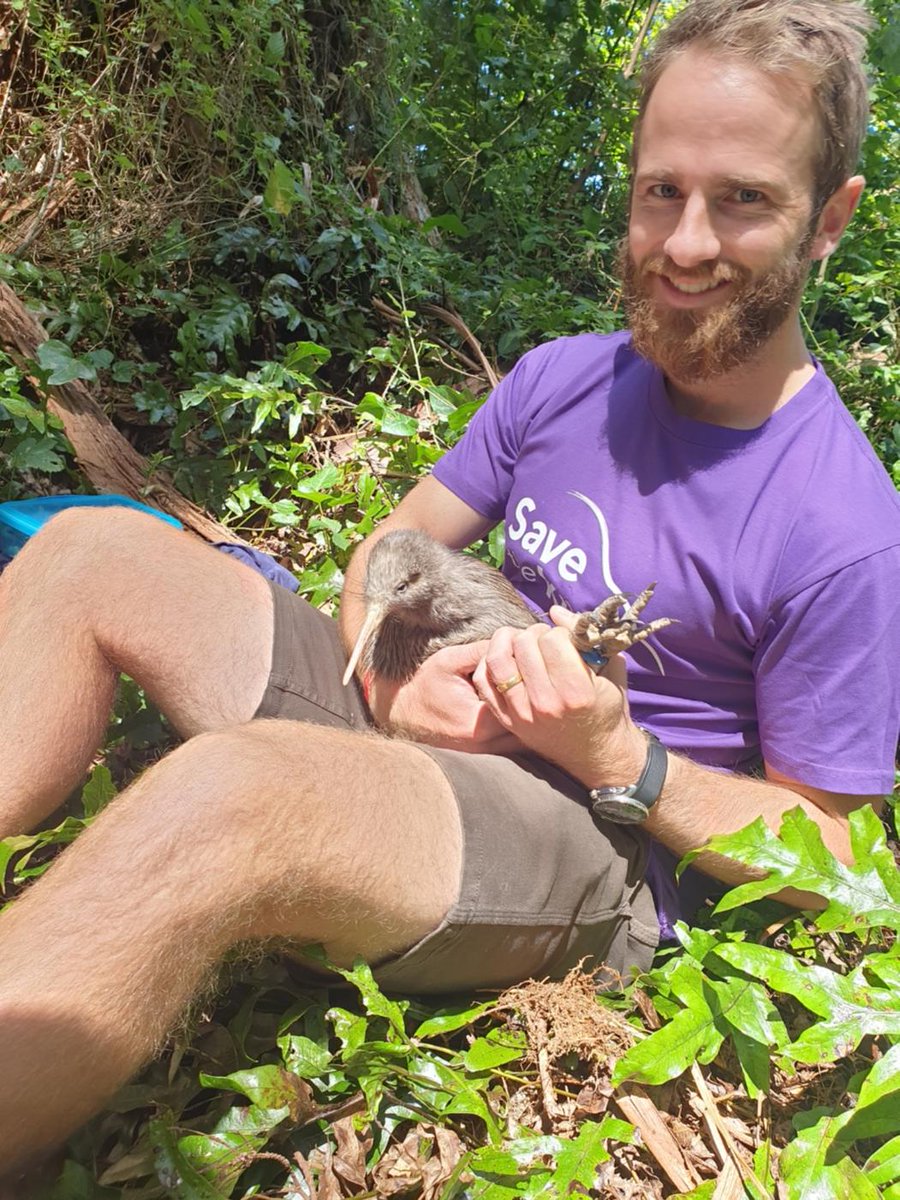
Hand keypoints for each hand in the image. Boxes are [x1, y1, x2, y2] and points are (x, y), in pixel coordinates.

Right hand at [368, 641, 520, 754]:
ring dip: (531, 716)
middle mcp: (484, 745)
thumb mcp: (450, 660)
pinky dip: (521, 728)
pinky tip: (524, 709)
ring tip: (534, 694)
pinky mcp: (485, 756)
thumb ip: (482, 651)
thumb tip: (514, 641)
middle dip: (534, 701)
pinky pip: (515, 744)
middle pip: (528, 723)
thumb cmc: (424, 685)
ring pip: (526, 738)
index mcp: (478, 722)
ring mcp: (485, 755)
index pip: (521, 701)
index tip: (533, 666)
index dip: (529, 681)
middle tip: (539, 680)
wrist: (400, 713)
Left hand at [470, 607, 646, 785]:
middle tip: (543, 643)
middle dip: (534, 634)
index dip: (558, 632)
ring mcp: (523, 714)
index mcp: (577, 692)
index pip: (553, 640)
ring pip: (498, 660)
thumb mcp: (610, 670)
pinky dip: (489, 664)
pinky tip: (505, 661)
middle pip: (524, 645)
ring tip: (521, 645)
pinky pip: (484, 682)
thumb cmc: (607, 708)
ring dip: (507, 643)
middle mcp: (547, 704)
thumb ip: (586, 637)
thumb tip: (555, 610)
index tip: (565, 641)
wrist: (597, 754)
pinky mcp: (508, 720)